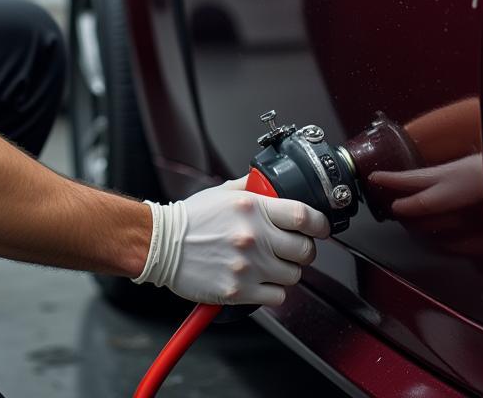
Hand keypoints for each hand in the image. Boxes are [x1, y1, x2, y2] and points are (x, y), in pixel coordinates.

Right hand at [132, 176, 329, 306]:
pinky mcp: (239, 290)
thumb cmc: (191, 219)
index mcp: (252, 207)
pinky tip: (260, 280)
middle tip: (293, 248)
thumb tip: (273, 185)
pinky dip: (273, 290)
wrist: (161, 244)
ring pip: (293, 275)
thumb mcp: (223, 192)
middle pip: (304, 249)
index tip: (320, 228)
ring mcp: (247, 265)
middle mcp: (253, 236)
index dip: (320, 224)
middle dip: (304, 249)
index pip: (304, 215)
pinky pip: (277, 296)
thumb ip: (252, 187)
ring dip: (287, 270)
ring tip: (271, 264)